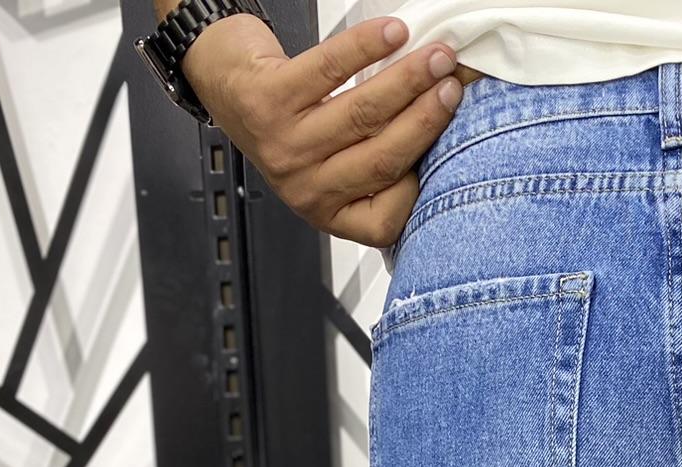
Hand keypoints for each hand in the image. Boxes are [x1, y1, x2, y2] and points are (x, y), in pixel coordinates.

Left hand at [178, 15, 468, 246]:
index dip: (424, 184)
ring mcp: (285, 146)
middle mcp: (307, 188)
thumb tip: (444, 131)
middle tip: (455, 88)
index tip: (453, 144)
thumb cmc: (291, 124)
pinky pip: (329, 70)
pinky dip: (367, 47)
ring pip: (362, 114)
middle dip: (428, 120)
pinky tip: (393, 33)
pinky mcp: (268, 98)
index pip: (387, 217)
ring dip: (407, 80)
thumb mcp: (335, 164)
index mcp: (330, 212)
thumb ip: (378, 163)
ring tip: (437, 57)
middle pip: (383, 159)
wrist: (227, 85)